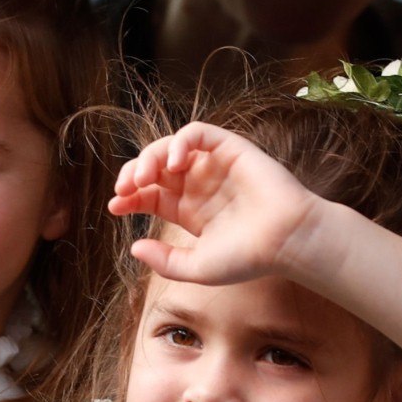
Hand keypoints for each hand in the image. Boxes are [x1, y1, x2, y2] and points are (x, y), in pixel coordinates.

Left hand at [108, 122, 320, 284]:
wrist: (287, 242)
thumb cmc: (248, 258)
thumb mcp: (197, 267)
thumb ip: (165, 261)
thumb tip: (133, 247)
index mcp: (188, 209)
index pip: (149, 195)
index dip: (128, 197)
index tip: (115, 206)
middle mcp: (198, 185)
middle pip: (154, 169)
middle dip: (133, 174)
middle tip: (125, 189)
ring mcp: (213, 165)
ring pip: (171, 147)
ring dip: (150, 157)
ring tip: (144, 178)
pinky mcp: (230, 149)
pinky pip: (198, 133)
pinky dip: (180, 142)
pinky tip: (175, 164)